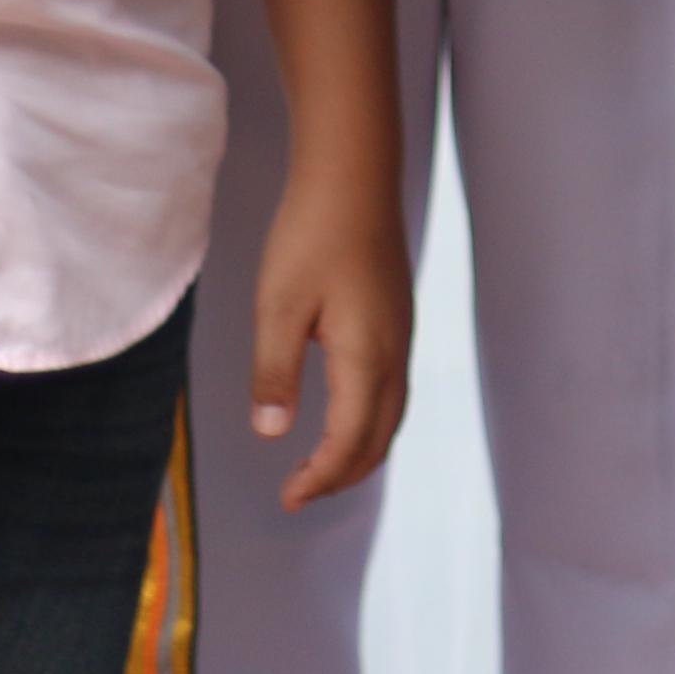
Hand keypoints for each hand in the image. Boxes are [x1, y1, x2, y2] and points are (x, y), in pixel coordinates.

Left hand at [248, 150, 414, 509]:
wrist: (355, 174)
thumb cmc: (311, 234)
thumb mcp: (277, 306)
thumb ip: (274, 373)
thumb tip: (273, 433)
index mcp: (366, 356)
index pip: (350, 441)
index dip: (320, 478)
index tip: (287, 499)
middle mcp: (394, 352)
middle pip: (380, 438)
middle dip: (342, 474)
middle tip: (298, 494)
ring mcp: (401, 334)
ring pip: (391, 414)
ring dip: (358, 450)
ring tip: (319, 466)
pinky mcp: (397, 317)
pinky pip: (392, 389)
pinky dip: (369, 420)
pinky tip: (341, 412)